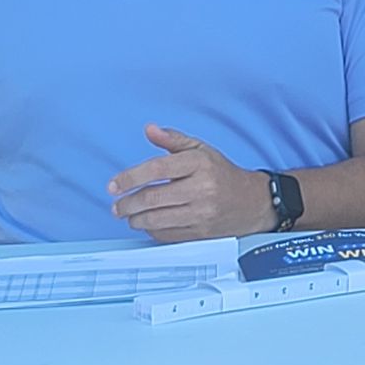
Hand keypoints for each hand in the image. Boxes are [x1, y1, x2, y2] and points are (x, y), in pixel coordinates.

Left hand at [107, 123, 274, 241]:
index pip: (157, 168)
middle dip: (128, 203)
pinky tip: (147, 224)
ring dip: (135, 219)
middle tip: (117, 205)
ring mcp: (202, 213)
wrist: (250, 201)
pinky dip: (150, 231)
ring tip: (128, 215)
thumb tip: (149, 129)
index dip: (130, 177)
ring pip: (157, 220)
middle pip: (153, 198)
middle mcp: (202, 188)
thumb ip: (173, 139)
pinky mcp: (200, 233)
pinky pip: (166, 235)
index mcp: (199, 163)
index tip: (114, 185)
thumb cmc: (221, 173)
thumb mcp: (200, 149)